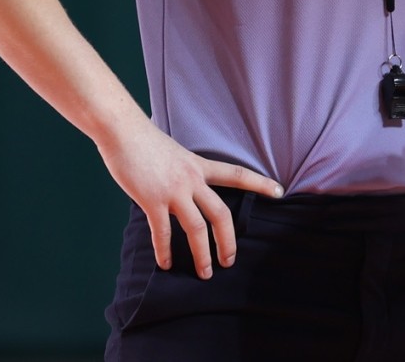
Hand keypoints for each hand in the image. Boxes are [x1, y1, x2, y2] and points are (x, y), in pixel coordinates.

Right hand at [97, 118, 283, 280]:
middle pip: (221, 214)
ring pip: (196, 228)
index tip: (280, 192)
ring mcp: (173, 191)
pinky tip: (166, 263)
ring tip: (204, 273)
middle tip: (229, 262)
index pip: (237, 175)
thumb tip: (185, 192)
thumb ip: (185, 174)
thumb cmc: (145, 141)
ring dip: (202, 254)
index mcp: (200, 166)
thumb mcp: (176, 154)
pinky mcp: (152, 200)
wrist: (124, 131)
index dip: (260, 184)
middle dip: (228, 241)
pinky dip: (164, 251)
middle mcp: (192, 180)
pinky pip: (162, 232)